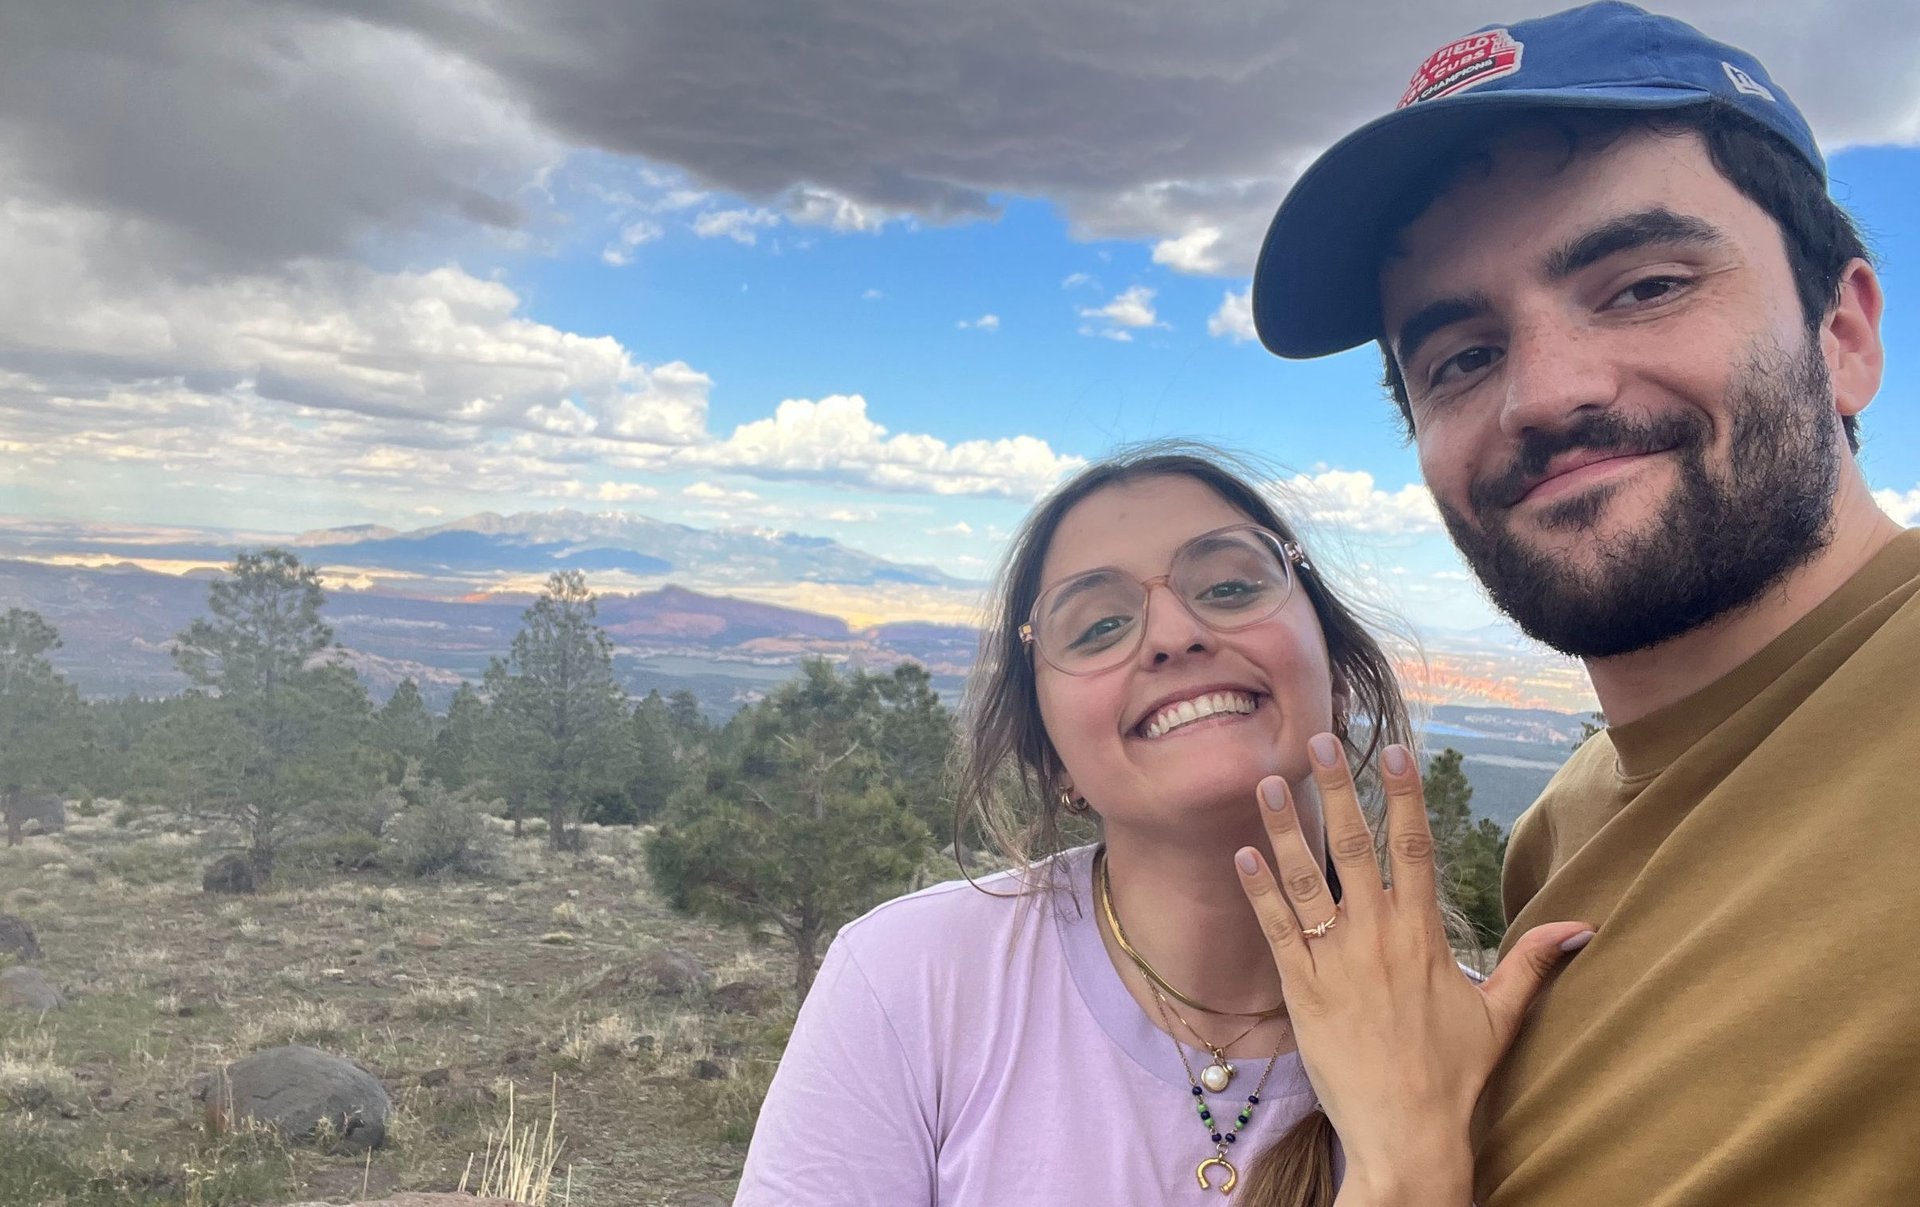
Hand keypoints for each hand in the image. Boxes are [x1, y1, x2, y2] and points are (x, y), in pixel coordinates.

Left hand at [1235, 735, 1592, 1205]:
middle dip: (1337, 789)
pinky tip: (1244, 854)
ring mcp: (1336, 961)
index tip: (1394, 749)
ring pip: (1306, 879)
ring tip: (1268, 783)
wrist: (1407, 1134)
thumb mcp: (1501, 1014)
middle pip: (1355, 847)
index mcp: (1424, 934)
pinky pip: (1277, 929)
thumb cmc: (1453, 1076)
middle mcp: (1378, 937)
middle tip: (1319, 741)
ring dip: (1285, 828)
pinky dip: (1259, 890)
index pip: (1415, 847)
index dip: (1404, 795)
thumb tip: (1583, 925)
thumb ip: (1532, 961)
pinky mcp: (1301, 989)